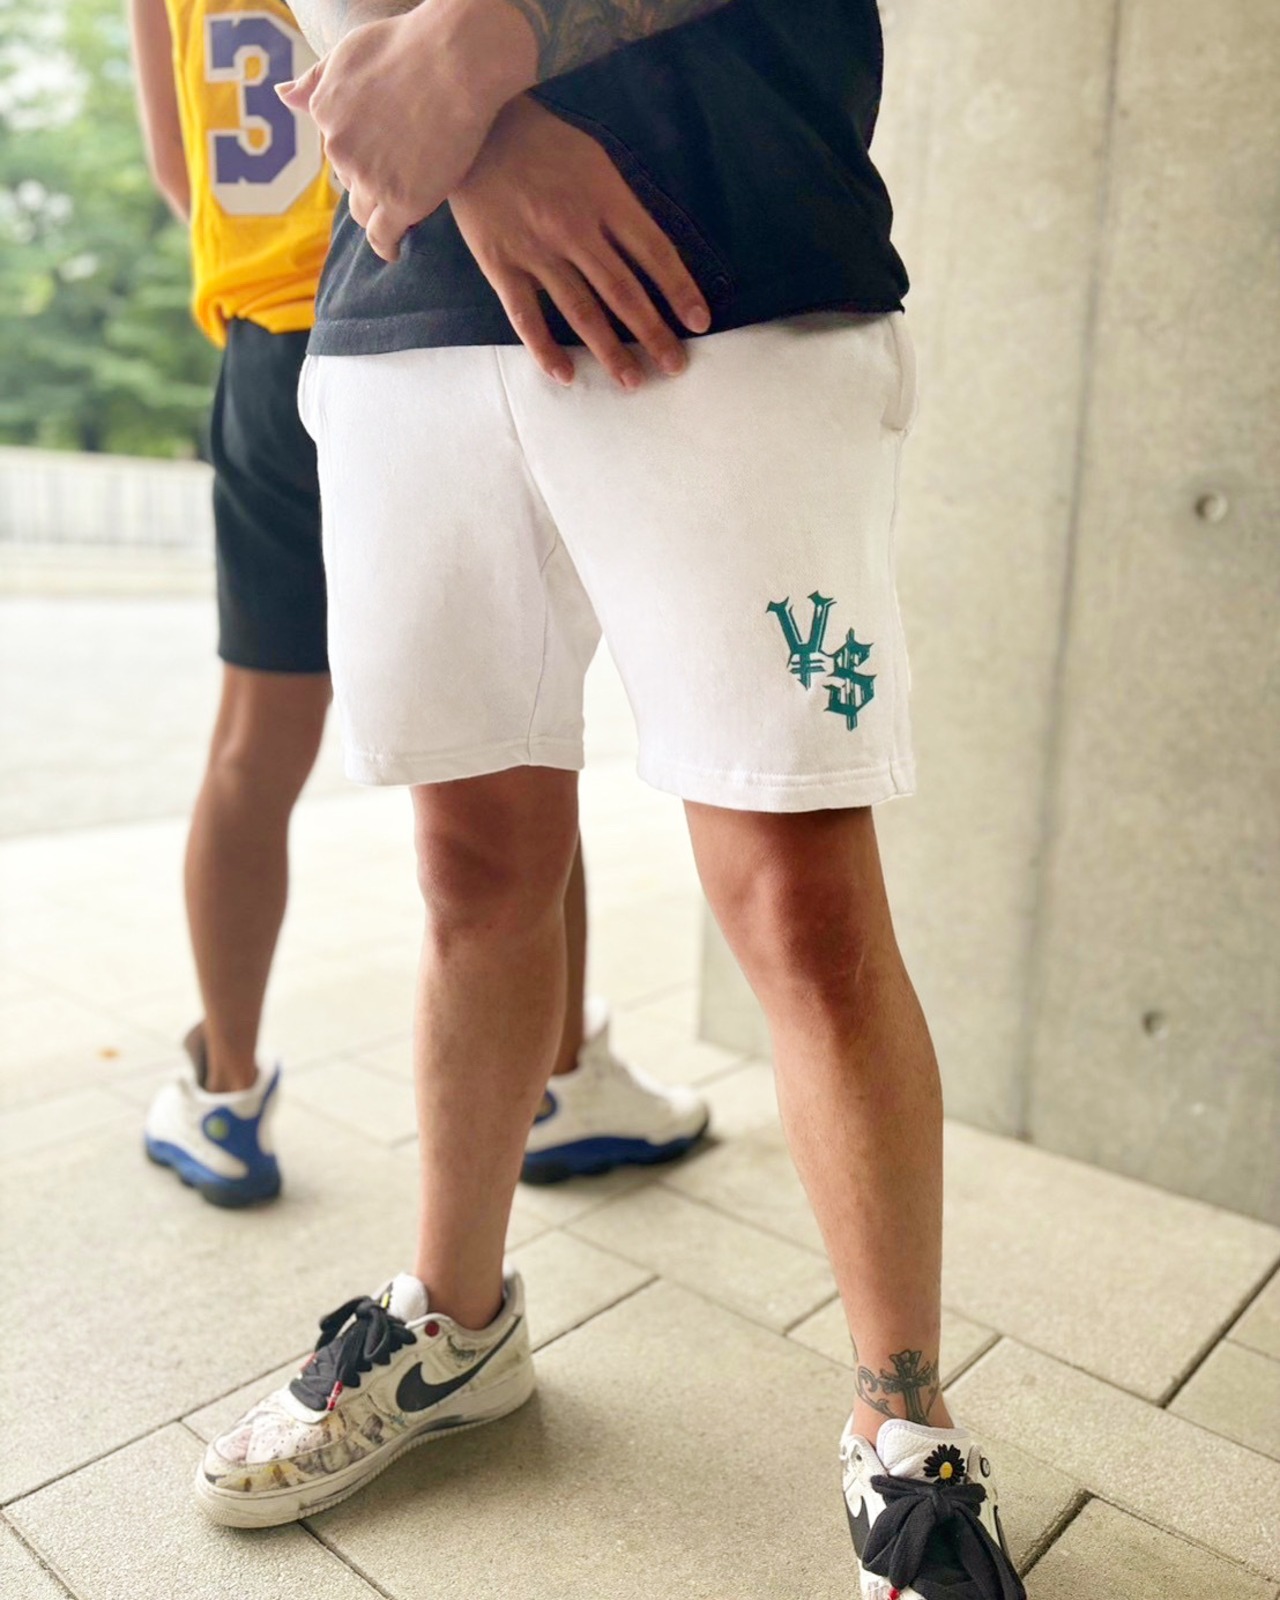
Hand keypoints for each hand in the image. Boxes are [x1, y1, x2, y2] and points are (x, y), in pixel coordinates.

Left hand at [278, 2, 534, 261]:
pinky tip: (395, 251)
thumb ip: (317, 79)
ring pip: (365, 211)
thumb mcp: (350, 50)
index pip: (337, 148)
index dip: (362, 153)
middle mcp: (339, 147)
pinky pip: (383, 236)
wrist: (456, 60)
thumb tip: (282, 97)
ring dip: (378, 214)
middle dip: (371, 180)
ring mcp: (368, 178)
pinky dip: (387, 246)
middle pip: (351, 180)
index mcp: (324, 111)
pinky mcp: (400, 201)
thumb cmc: (412, 45)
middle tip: (403, 177)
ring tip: (397, 217)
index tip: (382, 155)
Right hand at [451, 96, 710, 388]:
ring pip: (581, 311)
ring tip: (633, 381)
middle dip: (653, 333)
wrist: (475, 128)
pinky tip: (567, 375)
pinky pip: (526, 317)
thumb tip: (652, 254)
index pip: (654, 252)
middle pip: (623, 292)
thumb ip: (620, 206)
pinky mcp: (500, 265)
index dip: (680, 290)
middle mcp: (575, 230)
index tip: (699, 322)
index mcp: (604, 199)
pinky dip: (546, 349)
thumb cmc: (542, 143)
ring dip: (610, 351)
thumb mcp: (595, 160)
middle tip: (675, 366)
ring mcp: (537, 251)